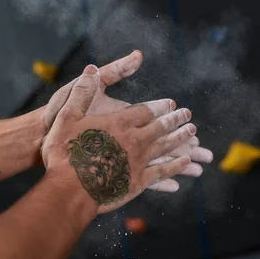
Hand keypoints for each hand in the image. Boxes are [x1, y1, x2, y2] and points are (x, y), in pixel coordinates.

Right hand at [42, 65, 195, 213]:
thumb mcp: (67, 115)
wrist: (68, 190)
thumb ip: (82, 91)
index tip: (172, 103)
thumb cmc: (65, 151)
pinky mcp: (136, 183)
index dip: (160, 106)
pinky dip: (175, 168)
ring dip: (181, 141)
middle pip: (160, 128)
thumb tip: (91, 68)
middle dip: (176, 121)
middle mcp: (134, 141)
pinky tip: (184, 164)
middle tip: (188, 116)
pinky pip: (161, 173)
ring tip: (194, 136)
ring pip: (166, 148)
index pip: (145, 110)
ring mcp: (138, 163)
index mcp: (119, 123)